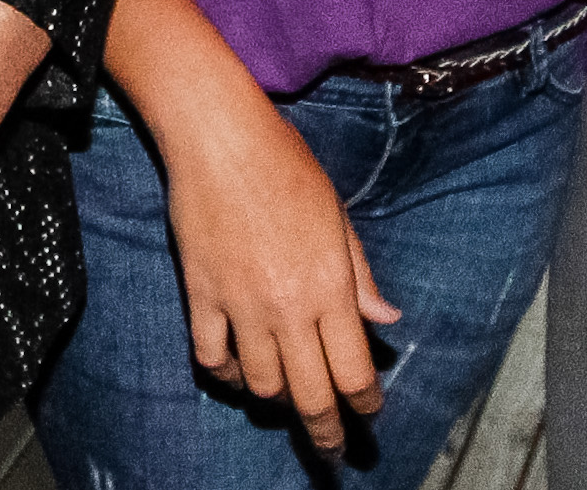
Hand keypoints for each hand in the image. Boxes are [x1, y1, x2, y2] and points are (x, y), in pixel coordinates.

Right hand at [158, 89, 400, 456]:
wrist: (220, 138)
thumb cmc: (285, 166)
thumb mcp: (338, 217)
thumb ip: (361, 276)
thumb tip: (385, 319)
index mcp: (331, 286)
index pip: (354, 371)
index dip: (365, 403)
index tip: (369, 414)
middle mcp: (288, 305)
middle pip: (310, 395)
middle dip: (326, 432)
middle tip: (332, 449)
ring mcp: (240, 304)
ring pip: (260, 384)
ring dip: (276, 400)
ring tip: (285, 399)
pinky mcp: (200, 295)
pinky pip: (211, 358)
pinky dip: (225, 374)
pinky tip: (236, 372)